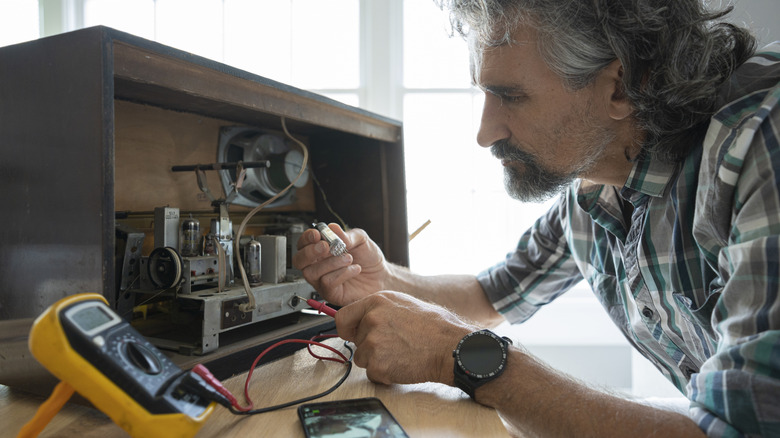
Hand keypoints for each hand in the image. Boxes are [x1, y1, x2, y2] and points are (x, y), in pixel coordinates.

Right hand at [292, 224, 388, 305]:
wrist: (382, 276)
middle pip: (299, 260)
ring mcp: (322, 280)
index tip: (317, 234)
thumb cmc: (368, 258)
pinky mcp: (331, 293)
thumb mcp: (361, 239)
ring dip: (330, 263)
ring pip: (312, 273)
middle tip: (326, 247)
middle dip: (310, 252)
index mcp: (321, 249)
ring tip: (349, 258)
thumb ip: (346, 234)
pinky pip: (327, 283)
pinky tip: (355, 269)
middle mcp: (318, 265)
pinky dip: (342, 274)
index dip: (306, 238)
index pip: (303, 243)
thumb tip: (332, 229)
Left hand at [335, 291, 475, 385]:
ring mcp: (373, 342)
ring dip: (377, 361)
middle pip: (356, 341)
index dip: (348, 329)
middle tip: (395, 346)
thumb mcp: (404, 304)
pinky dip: (385, 375)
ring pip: (362, 359)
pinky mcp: (377, 364)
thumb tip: (363, 320)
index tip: (353, 335)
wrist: (450, 347)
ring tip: (401, 354)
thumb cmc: (435, 327)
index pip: (343, 317)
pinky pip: (373, 374)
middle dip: (371, 347)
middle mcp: (371, 319)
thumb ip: (380, 311)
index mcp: (376, 301)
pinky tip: (403, 365)